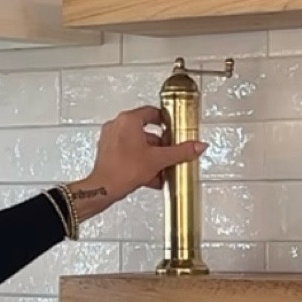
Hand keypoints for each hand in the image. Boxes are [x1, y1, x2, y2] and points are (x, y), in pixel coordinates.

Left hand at [67, 106, 205, 221]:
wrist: (103, 189)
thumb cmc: (123, 171)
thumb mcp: (158, 160)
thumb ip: (181, 152)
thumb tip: (197, 146)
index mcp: (129, 120)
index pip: (152, 112)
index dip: (165, 120)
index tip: (173, 127)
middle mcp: (117, 126)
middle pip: (145, 131)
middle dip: (160, 145)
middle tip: (169, 152)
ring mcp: (110, 139)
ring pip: (137, 144)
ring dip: (151, 156)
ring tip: (161, 168)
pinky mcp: (107, 153)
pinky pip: (128, 153)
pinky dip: (140, 162)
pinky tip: (150, 176)